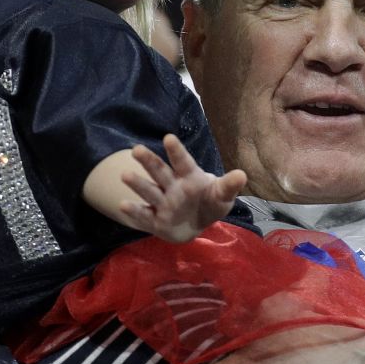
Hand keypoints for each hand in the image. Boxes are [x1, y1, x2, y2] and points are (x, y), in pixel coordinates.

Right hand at [119, 134, 246, 242]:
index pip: (183, 162)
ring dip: (138, 184)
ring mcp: (162, 203)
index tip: (168, 138)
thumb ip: (228, 186)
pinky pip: (144, 216)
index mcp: (190, 177)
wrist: (196, 225)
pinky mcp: (155, 220)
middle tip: (136, 149)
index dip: (176, 151)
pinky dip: (134, 212)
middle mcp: (172, 186)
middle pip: (160, 172)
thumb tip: (242, 175)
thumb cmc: (210, 203)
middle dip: (149, 161)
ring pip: (149, 191)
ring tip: (125, 175)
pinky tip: (123, 205)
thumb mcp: (222, 196)